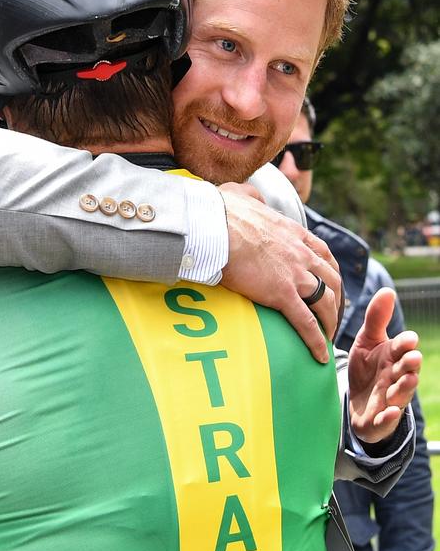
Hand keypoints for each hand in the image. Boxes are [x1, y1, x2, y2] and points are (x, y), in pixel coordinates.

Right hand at [219, 183, 341, 362]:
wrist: (215, 226)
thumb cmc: (220, 212)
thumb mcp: (241, 196)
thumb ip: (249, 197)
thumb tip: (244, 195)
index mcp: (292, 232)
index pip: (322, 253)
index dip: (329, 270)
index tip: (329, 282)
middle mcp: (301, 253)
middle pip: (331, 280)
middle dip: (336, 299)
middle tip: (331, 314)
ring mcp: (295, 275)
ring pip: (325, 303)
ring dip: (330, 322)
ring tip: (328, 338)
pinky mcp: (282, 294)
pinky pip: (306, 323)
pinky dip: (317, 341)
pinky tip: (320, 355)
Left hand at [348, 287, 421, 442]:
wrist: (357, 403)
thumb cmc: (367, 369)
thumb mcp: (367, 343)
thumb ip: (376, 319)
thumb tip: (387, 290)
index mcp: (393, 357)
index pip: (403, 348)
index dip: (406, 344)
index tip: (408, 339)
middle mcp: (396, 377)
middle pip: (407, 370)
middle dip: (410, 365)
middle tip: (412, 358)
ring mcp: (391, 398)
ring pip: (402, 393)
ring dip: (405, 388)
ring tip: (406, 381)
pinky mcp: (381, 418)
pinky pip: (387, 419)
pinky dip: (389, 416)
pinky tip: (389, 411)